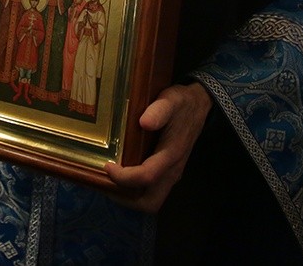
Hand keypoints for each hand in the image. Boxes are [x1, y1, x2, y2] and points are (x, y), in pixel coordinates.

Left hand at [105, 83, 212, 213]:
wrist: (199, 106)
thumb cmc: (181, 103)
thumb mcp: (171, 100)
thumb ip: (159, 110)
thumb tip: (144, 122)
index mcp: (171, 155)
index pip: (147, 177)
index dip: (124, 177)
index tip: (106, 166)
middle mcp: (172, 171)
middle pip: (150, 202)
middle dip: (124, 199)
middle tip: (103, 183)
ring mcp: (171, 174)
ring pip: (150, 201)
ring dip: (127, 197)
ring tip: (106, 181)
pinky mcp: (168, 173)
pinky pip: (150, 191)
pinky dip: (132, 190)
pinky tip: (118, 175)